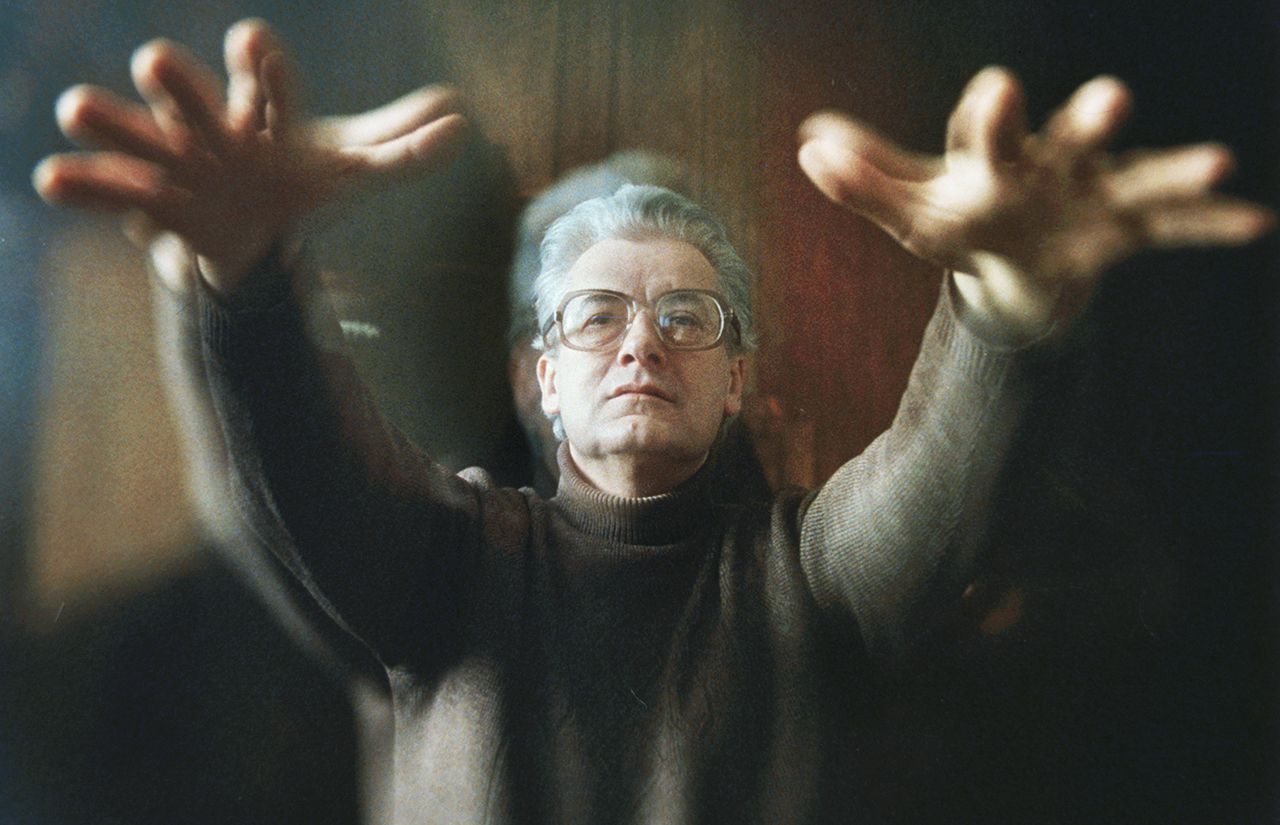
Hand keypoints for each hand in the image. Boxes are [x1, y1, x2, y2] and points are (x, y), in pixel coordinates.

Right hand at [33, 18, 467, 295]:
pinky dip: (80, 185)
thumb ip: (400, 147)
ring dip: (108, 121)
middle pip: (190, 94)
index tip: (251, 44)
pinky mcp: (143, 202)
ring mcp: (170, 161)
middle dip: (178, 82)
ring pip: (133, 132)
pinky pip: (102, 190)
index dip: (260, 64)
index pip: (264, 79)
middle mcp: (210, 125)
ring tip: (79, 108)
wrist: (244, 228)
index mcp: (262, 112)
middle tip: (158, 63)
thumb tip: (463, 119)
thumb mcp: (348, 169)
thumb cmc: (292, 182)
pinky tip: (50, 177)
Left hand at [797, 67, 1274, 335]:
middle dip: (1088, 120)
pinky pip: (1169, 224)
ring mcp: (1093, 191)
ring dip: (1172, 167)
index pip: (987, 130)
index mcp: (991, 155)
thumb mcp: (910, 209)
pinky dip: (1208, 223)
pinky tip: (1254, 221)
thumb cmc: (957, 219)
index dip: (991, 113)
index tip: (996, 89)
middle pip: (1070, 136)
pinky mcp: (1122, 227)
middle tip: (1112, 97)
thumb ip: (866, 180)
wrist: (1009, 256)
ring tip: (1219, 158)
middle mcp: (1050, 161)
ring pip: (1134, 172)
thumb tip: (807, 145)